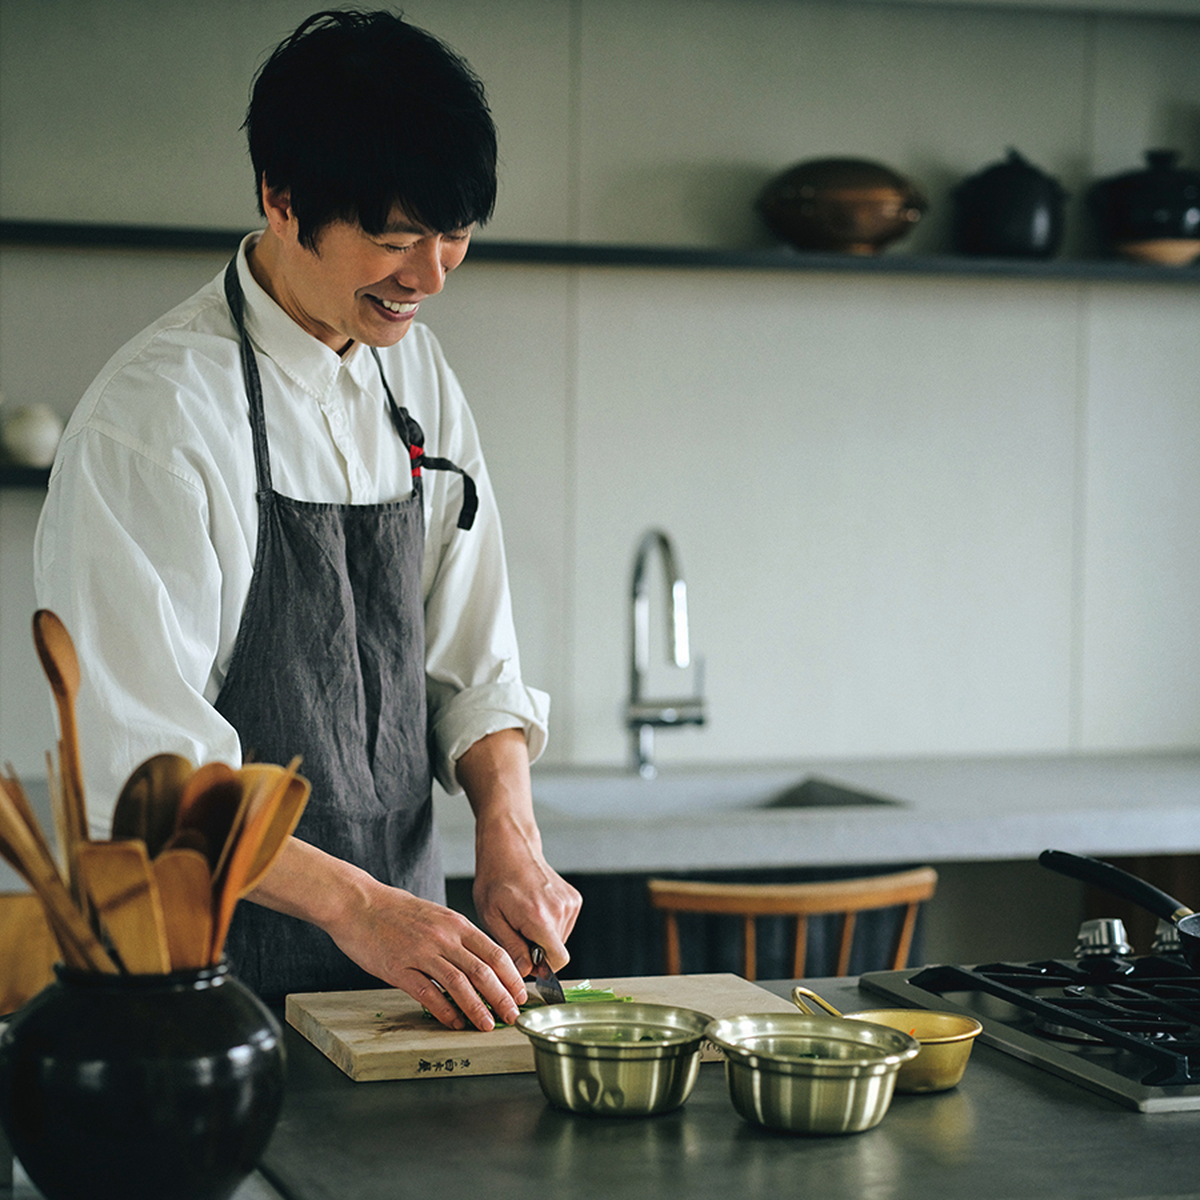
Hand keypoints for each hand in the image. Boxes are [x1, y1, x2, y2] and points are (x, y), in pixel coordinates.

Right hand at [325, 879, 530, 1031]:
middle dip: (502, 997)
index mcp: (455, 924)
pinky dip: (444, 1011)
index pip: (494, 952)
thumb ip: (457, 936)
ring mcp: (421, 953)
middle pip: (482, 971)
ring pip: (459, 984)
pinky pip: (427, 994)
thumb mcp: (435, 915)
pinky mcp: (398, 968)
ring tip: (488, 1025)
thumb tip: (478, 960)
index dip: (511, 977)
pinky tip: (454, 1022)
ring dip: (477, 1008)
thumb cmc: (394, 909)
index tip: (520, 994)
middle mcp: (443, 937)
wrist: (357, 902)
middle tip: (512, 1016)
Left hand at [456, 728, 581, 976]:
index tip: (524, 960)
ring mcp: (570, 902)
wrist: (510, 848)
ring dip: (543, 938)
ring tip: (523, 918)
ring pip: (561, 939)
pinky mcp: (574, 898)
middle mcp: (561, 909)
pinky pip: (564, 925)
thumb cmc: (495, 881)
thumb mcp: (492, 918)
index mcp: (540, 917)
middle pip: (557, 952)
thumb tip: (526, 972)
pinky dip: (550, 925)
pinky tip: (533, 909)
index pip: (557, 961)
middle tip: (516, 932)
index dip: (540, 968)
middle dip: (538, 951)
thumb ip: (512, 949)